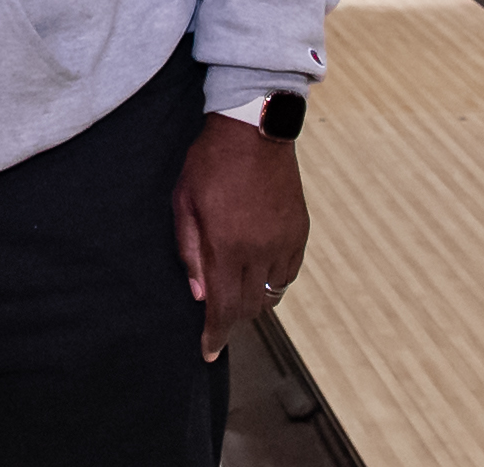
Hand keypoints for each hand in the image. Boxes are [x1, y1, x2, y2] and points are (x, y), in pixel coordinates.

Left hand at [172, 113, 308, 360]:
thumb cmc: (209, 163)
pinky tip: (258, 269)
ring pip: (272, 294)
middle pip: (250, 306)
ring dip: (253, 300)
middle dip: (232, 318)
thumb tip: (198, 293)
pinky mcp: (300, 232)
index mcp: (227, 245)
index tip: (209, 351)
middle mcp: (259, 250)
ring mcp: (284, 242)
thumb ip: (189, 250)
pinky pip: (288, 273)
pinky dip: (273, 280)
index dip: (216, 335)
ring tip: (235, 289)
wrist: (253, 132)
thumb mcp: (183, 203)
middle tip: (216, 312)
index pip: (224, 307)